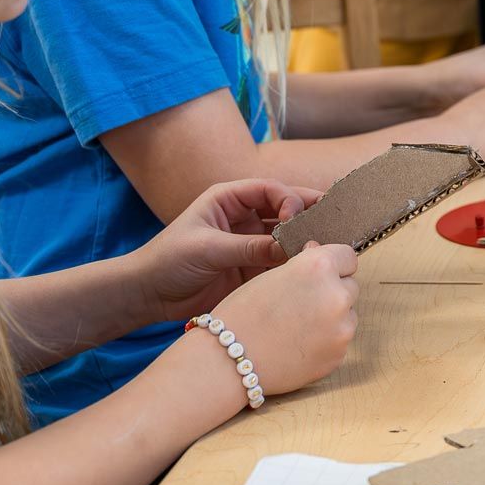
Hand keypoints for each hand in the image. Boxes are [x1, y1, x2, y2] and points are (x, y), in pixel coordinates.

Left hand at [131, 179, 320, 324]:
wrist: (148, 295)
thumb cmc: (168, 261)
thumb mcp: (208, 249)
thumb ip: (249, 247)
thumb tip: (289, 250)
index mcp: (229, 199)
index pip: (270, 189)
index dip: (289, 199)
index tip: (296, 219)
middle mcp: (244, 217)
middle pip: (285, 209)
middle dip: (309, 214)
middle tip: (336, 221)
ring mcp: (250, 242)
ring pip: (287, 236)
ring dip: (306, 240)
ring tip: (331, 245)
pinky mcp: (253, 267)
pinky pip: (280, 262)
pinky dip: (296, 264)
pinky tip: (313, 267)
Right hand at [209, 242, 358, 397]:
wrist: (226, 363)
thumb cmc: (241, 314)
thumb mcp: (271, 275)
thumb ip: (303, 264)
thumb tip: (320, 251)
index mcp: (319, 267)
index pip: (347, 256)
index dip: (333, 263)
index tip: (322, 272)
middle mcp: (337, 295)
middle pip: (350, 286)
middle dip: (332, 291)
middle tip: (303, 303)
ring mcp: (341, 328)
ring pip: (348, 315)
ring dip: (332, 317)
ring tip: (297, 327)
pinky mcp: (338, 355)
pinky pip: (340, 341)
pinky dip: (325, 341)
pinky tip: (297, 345)